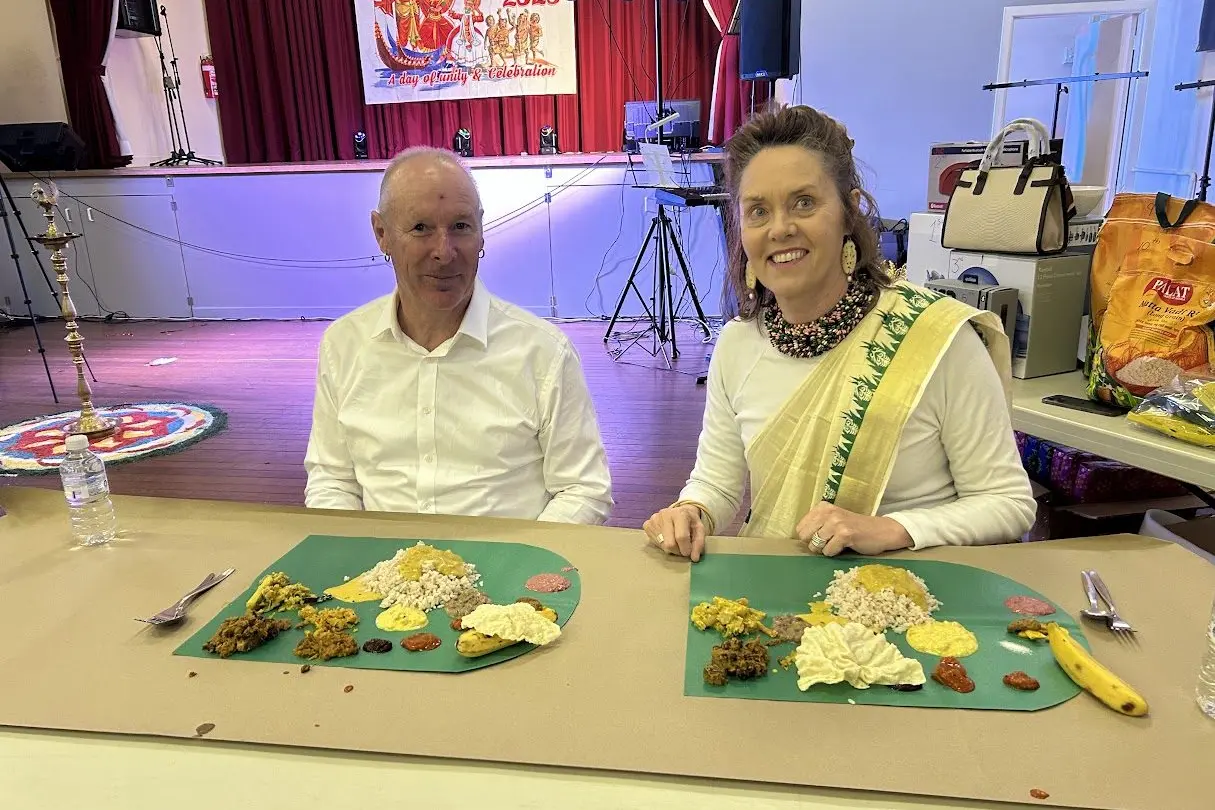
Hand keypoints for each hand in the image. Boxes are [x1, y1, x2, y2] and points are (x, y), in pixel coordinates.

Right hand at [643, 505, 705, 561]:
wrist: (678, 512)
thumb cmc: (690, 522)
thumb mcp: (699, 529)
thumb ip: (699, 543)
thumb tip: (694, 558)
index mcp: (680, 513)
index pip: (681, 537)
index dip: (686, 549)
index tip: (688, 553)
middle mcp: (665, 514)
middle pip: (669, 544)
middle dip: (677, 550)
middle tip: (682, 548)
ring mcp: (654, 519)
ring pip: (662, 545)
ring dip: (670, 548)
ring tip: (675, 541)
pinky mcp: (647, 525)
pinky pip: (654, 543)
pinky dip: (662, 544)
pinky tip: (666, 537)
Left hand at [795, 502, 912, 556]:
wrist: (882, 531)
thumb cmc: (856, 528)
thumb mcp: (834, 520)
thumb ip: (817, 525)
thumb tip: (799, 539)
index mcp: (822, 507)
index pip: (800, 528)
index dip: (809, 537)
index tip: (823, 537)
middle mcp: (828, 512)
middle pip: (805, 537)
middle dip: (815, 544)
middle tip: (830, 542)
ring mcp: (836, 522)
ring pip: (816, 545)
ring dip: (825, 549)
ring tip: (838, 544)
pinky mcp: (845, 534)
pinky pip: (828, 551)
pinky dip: (835, 553)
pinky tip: (846, 546)